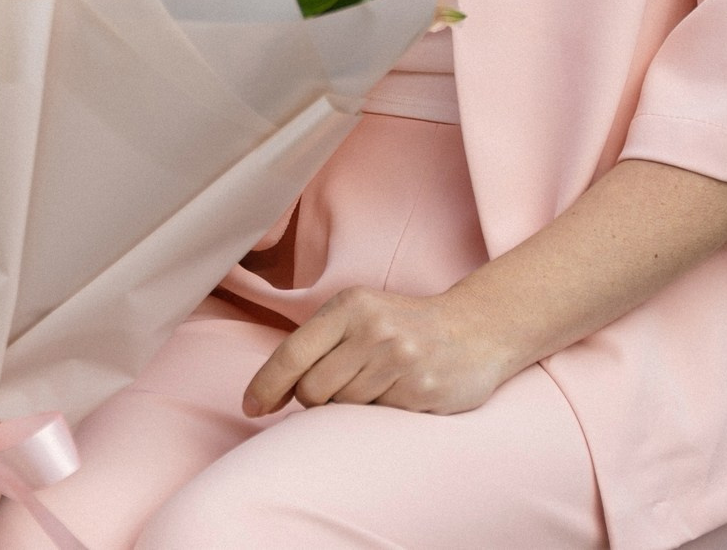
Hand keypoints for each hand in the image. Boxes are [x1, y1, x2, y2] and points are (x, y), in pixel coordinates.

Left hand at [244, 286, 519, 417]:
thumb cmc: (403, 327)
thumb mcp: (359, 316)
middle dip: (314, 399)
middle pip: (312, 391)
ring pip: (342, 408)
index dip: (265, 386)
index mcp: (349, 306)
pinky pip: (375, 420)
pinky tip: (399, 393)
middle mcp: (373, 330)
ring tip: (377, 384)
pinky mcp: (421, 391)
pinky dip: (378, 414)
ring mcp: (399, 361)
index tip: (251, 408)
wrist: (475, 330)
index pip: (291, 354)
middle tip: (342, 386)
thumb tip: (269, 394)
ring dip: (349, 407)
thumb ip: (318, 345)